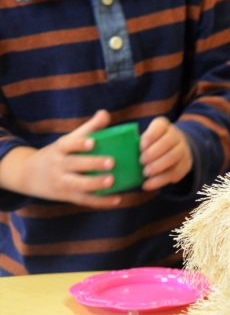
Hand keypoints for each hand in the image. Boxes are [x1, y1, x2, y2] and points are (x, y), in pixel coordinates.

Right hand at [0, 109, 120, 206]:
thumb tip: (105, 113)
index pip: (67, 144)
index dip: (79, 143)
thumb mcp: (68, 140)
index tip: (92, 142)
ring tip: (112, 181)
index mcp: (60, 149)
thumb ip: (88, 128)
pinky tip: (117, 199)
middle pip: (74, 164)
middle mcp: (58, 165)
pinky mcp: (68, 196)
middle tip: (111, 161)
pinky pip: (84, 200)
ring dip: (95, 184)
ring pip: (77, 184)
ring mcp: (62, 182)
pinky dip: (101, 201)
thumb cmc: (58, 154)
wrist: (28, 175)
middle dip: (92, 163)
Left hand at [139, 117, 193, 190]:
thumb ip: (135, 142)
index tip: (141, 146)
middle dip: (153, 153)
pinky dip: (160, 180)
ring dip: (158, 166)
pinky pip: (175, 173)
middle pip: (168, 141)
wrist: (174, 150)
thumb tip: (118, 152)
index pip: (160, 126)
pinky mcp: (185, 165)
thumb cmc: (151, 145)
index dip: (151, 135)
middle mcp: (176, 136)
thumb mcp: (145, 138)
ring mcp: (183, 150)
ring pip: (174, 156)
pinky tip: (147, 184)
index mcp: (163, 126)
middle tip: (141, 161)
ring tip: (145, 173)